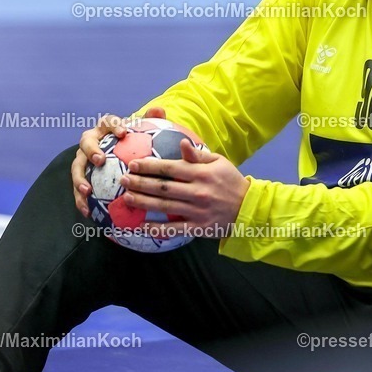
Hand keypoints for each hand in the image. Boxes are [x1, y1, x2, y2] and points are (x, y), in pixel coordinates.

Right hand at [71, 107, 166, 214]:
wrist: (121, 153)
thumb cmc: (134, 141)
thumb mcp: (143, 131)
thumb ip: (151, 120)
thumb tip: (158, 110)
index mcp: (106, 127)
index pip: (108, 121)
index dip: (114, 125)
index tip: (124, 132)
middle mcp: (91, 141)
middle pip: (86, 142)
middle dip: (91, 150)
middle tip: (100, 161)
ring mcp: (83, 158)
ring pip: (76, 166)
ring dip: (79, 179)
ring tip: (87, 190)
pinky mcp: (81, 176)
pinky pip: (78, 188)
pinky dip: (81, 199)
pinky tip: (88, 211)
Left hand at [120, 138, 249, 237]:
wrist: (248, 208)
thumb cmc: (231, 181)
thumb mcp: (219, 162)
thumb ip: (197, 155)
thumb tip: (181, 143)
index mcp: (201, 174)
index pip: (170, 168)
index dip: (149, 166)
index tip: (133, 164)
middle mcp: (197, 191)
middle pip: (163, 187)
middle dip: (140, 183)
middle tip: (123, 180)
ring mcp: (197, 210)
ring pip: (165, 206)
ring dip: (143, 202)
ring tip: (127, 198)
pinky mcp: (199, 226)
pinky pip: (175, 228)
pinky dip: (159, 229)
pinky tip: (143, 227)